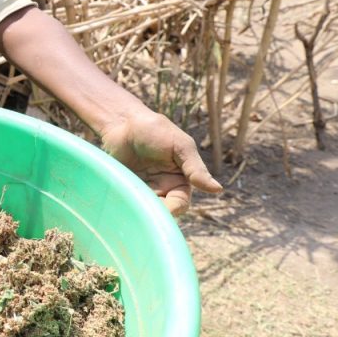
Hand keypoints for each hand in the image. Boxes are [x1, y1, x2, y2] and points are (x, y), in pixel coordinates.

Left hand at [98, 110, 222, 215]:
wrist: (123, 122)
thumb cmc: (155, 130)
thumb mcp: (180, 146)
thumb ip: (195, 168)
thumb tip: (217, 189)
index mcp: (180, 181)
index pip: (180, 203)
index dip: (174, 209)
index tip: (165, 210)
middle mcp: (162, 190)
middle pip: (161, 212)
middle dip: (154, 214)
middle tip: (143, 208)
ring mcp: (141, 190)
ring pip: (144, 211)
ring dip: (139, 211)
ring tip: (131, 202)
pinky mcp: (124, 189)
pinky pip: (127, 203)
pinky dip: (125, 205)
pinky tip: (120, 202)